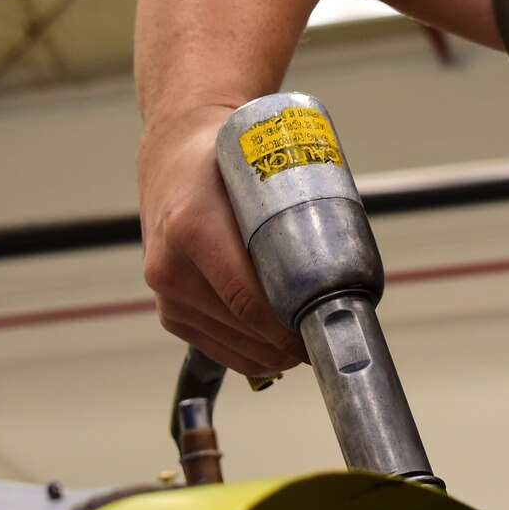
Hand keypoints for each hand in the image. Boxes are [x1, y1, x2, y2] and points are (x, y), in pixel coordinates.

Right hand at [138, 103, 303, 377]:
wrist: (172, 158)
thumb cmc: (223, 161)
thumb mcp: (262, 169)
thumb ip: (294, 215)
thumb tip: (343, 267)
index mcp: (192, 227)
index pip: (248, 301)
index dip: (291, 328)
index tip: (325, 329)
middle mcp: (170, 266)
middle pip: (246, 330)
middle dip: (292, 342)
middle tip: (329, 332)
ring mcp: (165, 293)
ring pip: (235, 348)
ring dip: (275, 351)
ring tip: (307, 333)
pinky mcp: (169, 311)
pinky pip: (219, 349)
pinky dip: (254, 351)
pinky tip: (277, 338)